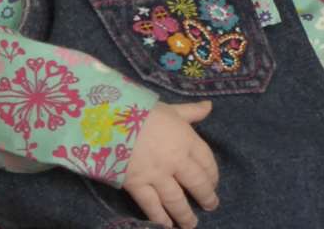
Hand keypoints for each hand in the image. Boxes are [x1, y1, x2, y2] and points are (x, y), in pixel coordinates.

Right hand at [122, 100, 219, 228]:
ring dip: (185, 214)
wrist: (109, 120)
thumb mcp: (169, 108)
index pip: (207, 160)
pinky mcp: (137, 185)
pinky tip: (167, 225)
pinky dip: (160, 218)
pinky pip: (151, 205)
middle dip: (206, 196)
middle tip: (211, 206)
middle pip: (196, 182)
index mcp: (186, 139)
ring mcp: (157, 175)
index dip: (213, 173)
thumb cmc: (140, 110)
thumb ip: (191, 111)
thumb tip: (209, 106)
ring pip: (176, 199)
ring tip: (192, 224)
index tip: (214, 182)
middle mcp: (176, 160)